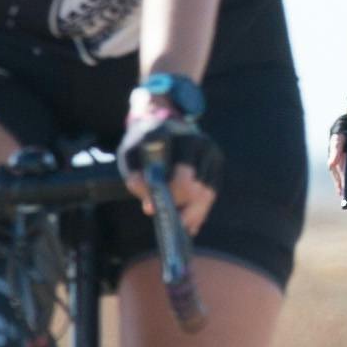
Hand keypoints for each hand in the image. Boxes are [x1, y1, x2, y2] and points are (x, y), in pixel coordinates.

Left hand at [124, 67, 221, 231]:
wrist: (158, 119)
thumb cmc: (141, 144)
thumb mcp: (129, 156)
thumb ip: (135, 179)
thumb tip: (150, 205)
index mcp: (167, 135)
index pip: (171, 173)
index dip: (166, 196)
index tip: (151, 210)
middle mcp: (192, 139)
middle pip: (193, 187)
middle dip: (182, 209)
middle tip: (172, 224)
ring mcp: (208, 148)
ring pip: (206, 192)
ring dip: (194, 213)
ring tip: (183, 227)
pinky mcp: (216, 158)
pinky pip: (212, 190)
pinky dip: (202, 209)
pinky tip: (191, 222)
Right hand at [330, 86, 346, 210]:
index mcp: (343, 126)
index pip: (337, 140)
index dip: (334, 152)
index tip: (332, 164)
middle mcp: (337, 136)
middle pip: (336, 157)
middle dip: (340, 174)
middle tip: (345, 190)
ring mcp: (337, 146)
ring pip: (335, 165)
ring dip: (340, 180)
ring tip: (345, 195)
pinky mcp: (340, 153)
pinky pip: (339, 167)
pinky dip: (342, 178)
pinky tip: (346, 191)